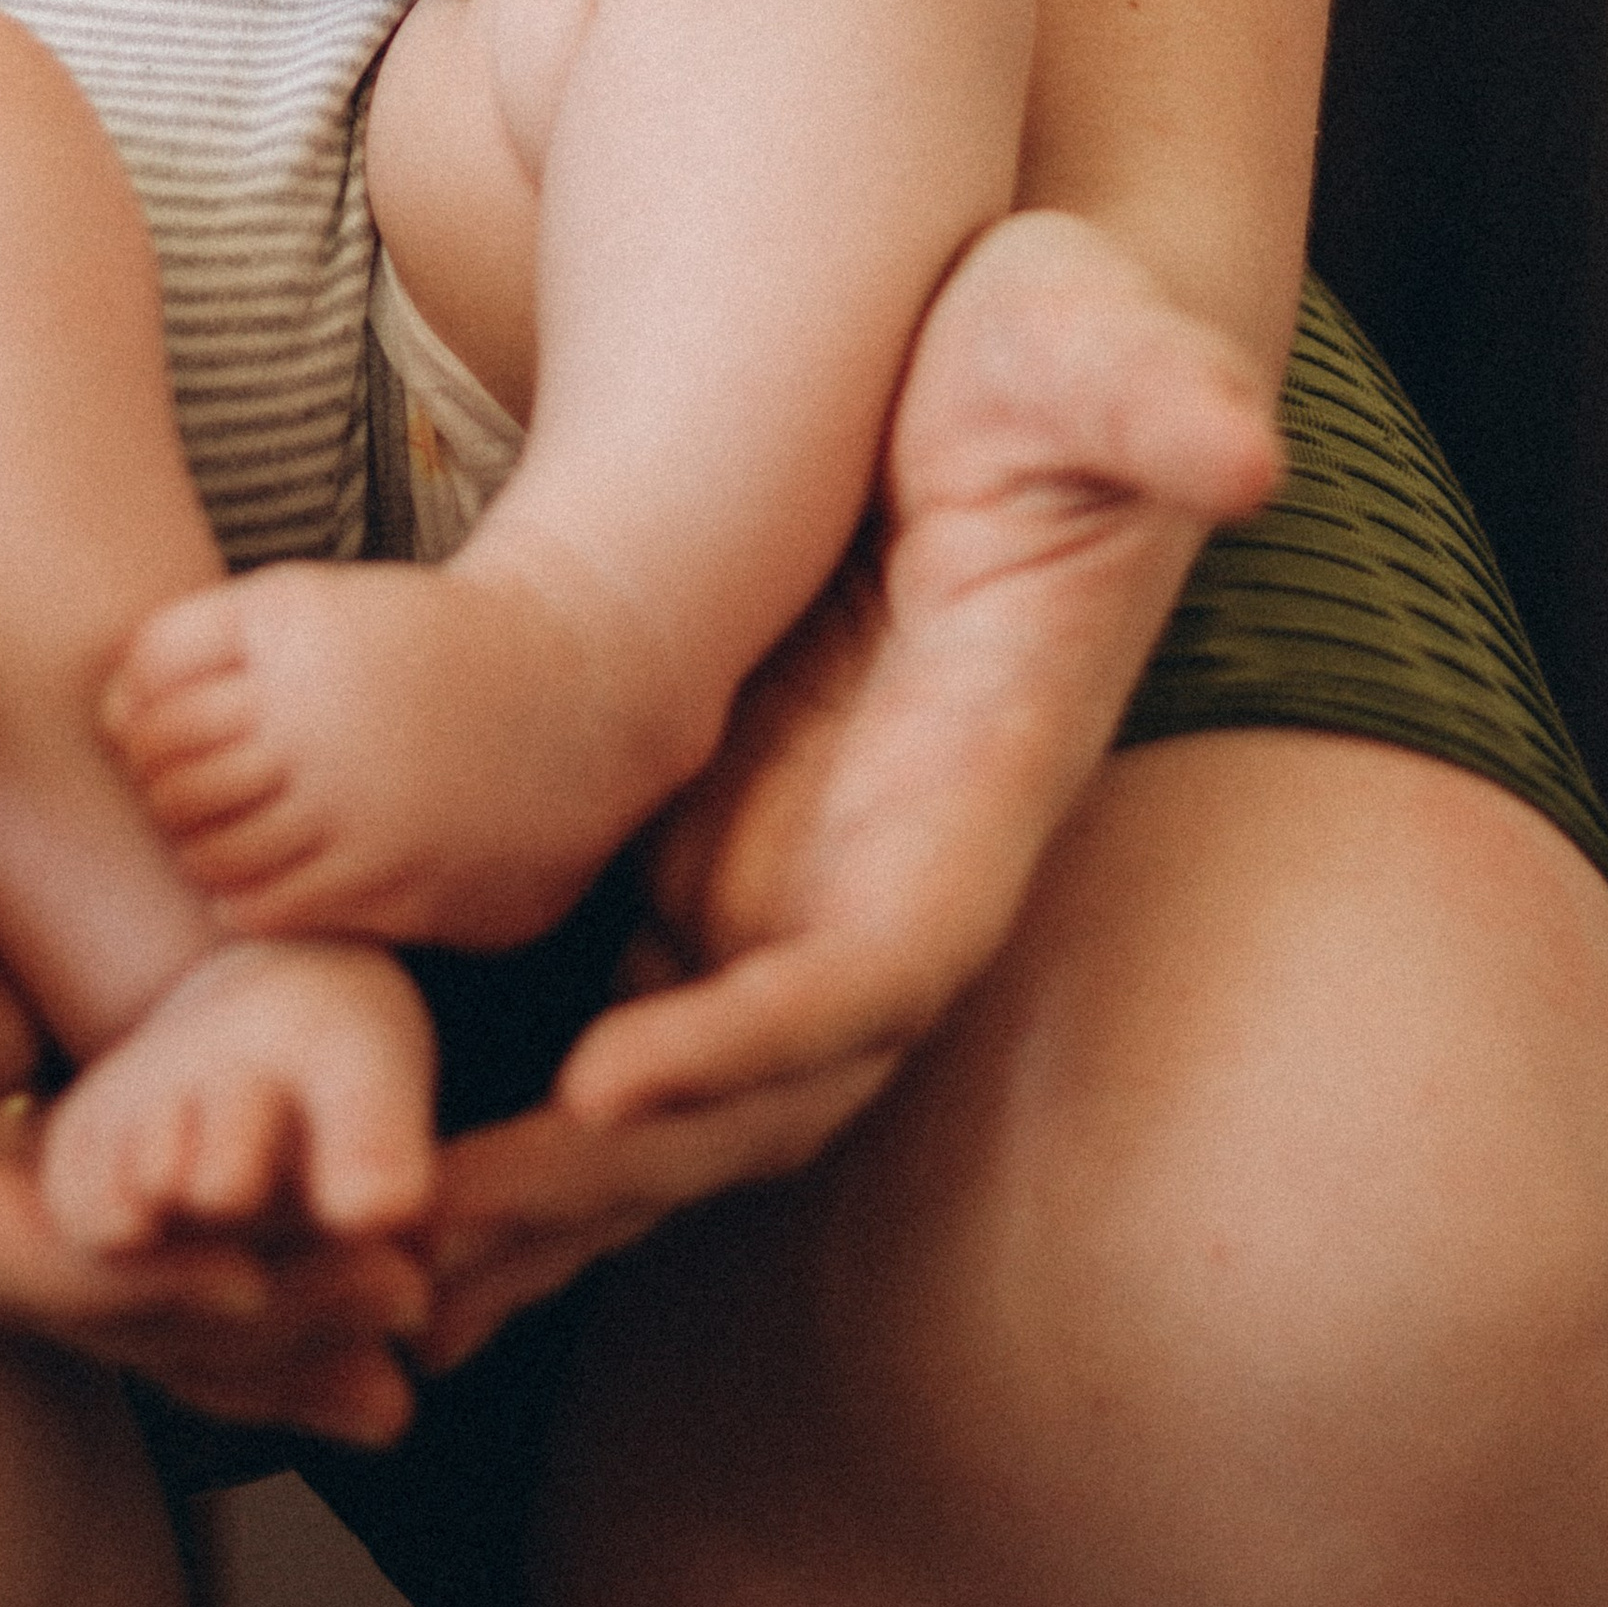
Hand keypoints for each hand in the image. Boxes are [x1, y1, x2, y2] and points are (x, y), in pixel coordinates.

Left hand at [417, 211, 1279, 1370]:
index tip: (605, 1081)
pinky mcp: (708, 866)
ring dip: (547, 1187)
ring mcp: (795, 881)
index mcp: (982, 780)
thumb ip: (1151, 395)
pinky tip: (379, 1169)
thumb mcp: (1085, 343)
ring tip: (368, 1264)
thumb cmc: (1035, 343)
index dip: (757, 1037)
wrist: (967, 356)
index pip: (882, 961)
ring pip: (679, 1096)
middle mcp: (893, 871)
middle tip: (423, 1228)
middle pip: (762, 1086)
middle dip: (609, 1171)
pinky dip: (524, 1121)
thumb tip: (1239, 448)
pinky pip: (617, 1032)